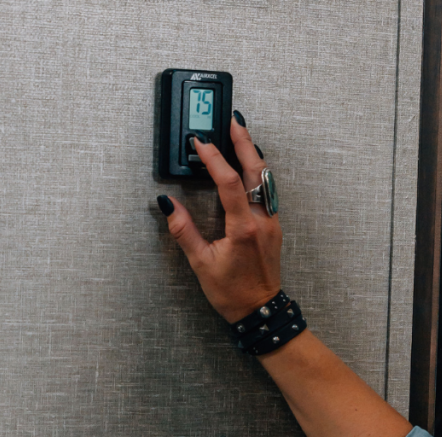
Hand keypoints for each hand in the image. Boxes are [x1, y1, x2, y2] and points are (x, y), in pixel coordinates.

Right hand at [158, 112, 281, 322]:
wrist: (261, 311)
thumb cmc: (233, 292)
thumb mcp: (201, 264)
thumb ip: (184, 231)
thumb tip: (168, 205)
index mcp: (243, 228)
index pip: (228, 182)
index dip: (213, 158)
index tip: (201, 142)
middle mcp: (262, 219)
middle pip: (255, 170)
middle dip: (243, 141)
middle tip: (232, 119)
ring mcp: (271, 221)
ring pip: (264, 178)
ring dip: (251, 154)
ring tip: (239, 134)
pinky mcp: (273, 225)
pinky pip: (267, 189)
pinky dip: (256, 171)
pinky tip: (247, 165)